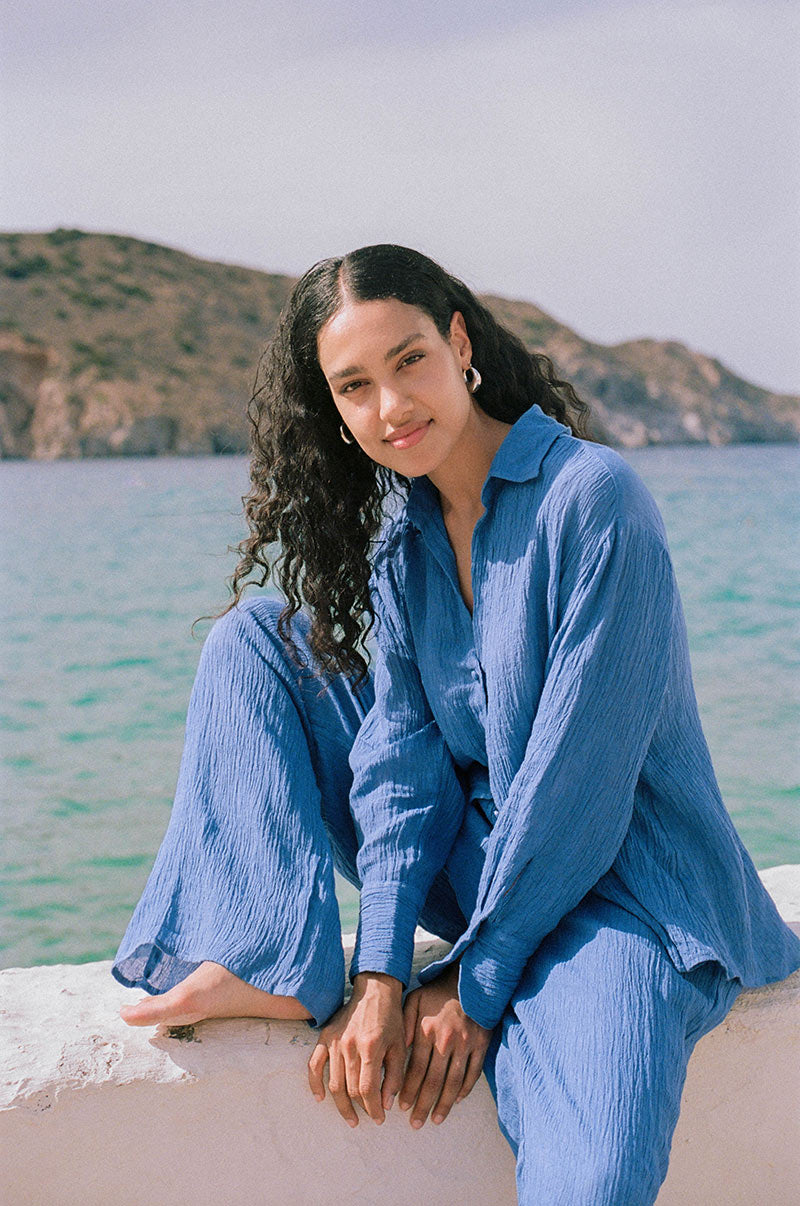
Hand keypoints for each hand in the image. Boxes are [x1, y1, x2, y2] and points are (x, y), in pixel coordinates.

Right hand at [307, 972, 406, 1126]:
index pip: (367, 1089)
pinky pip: (314, 1065)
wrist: (374, 991)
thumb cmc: (391, 1019)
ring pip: (334, 1083)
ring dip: (341, 1105)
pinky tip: (321, 1098)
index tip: (380, 1118)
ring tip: (351, 1118)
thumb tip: (385, 1104)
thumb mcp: (400, 1046)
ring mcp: (334, 1042)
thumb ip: (394, 1076)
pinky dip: (315, 1084)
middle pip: (350, 1089)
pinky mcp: (325, 1037)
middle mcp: (349, 1046)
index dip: (373, 1108)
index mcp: (370, 1048)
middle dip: (360, 1109)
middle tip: (369, 1119)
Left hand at [399, 962, 492, 1128]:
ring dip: (444, 1104)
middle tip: (415, 1123)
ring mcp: (466, 1044)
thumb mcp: (414, 1000)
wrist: (469, 980)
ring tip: (435, 1119)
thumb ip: (405, 1025)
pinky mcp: (481, 1045)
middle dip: (423, 1104)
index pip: (416, 1069)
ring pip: (454, 1082)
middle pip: (434, 1081)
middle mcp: (446, 1040)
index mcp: (428, 1031)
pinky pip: (473, 1073)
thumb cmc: (437, 992)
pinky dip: (464, 1089)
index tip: (402, 1107)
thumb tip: (400, 1051)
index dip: (409, 1090)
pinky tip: (455, 1101)